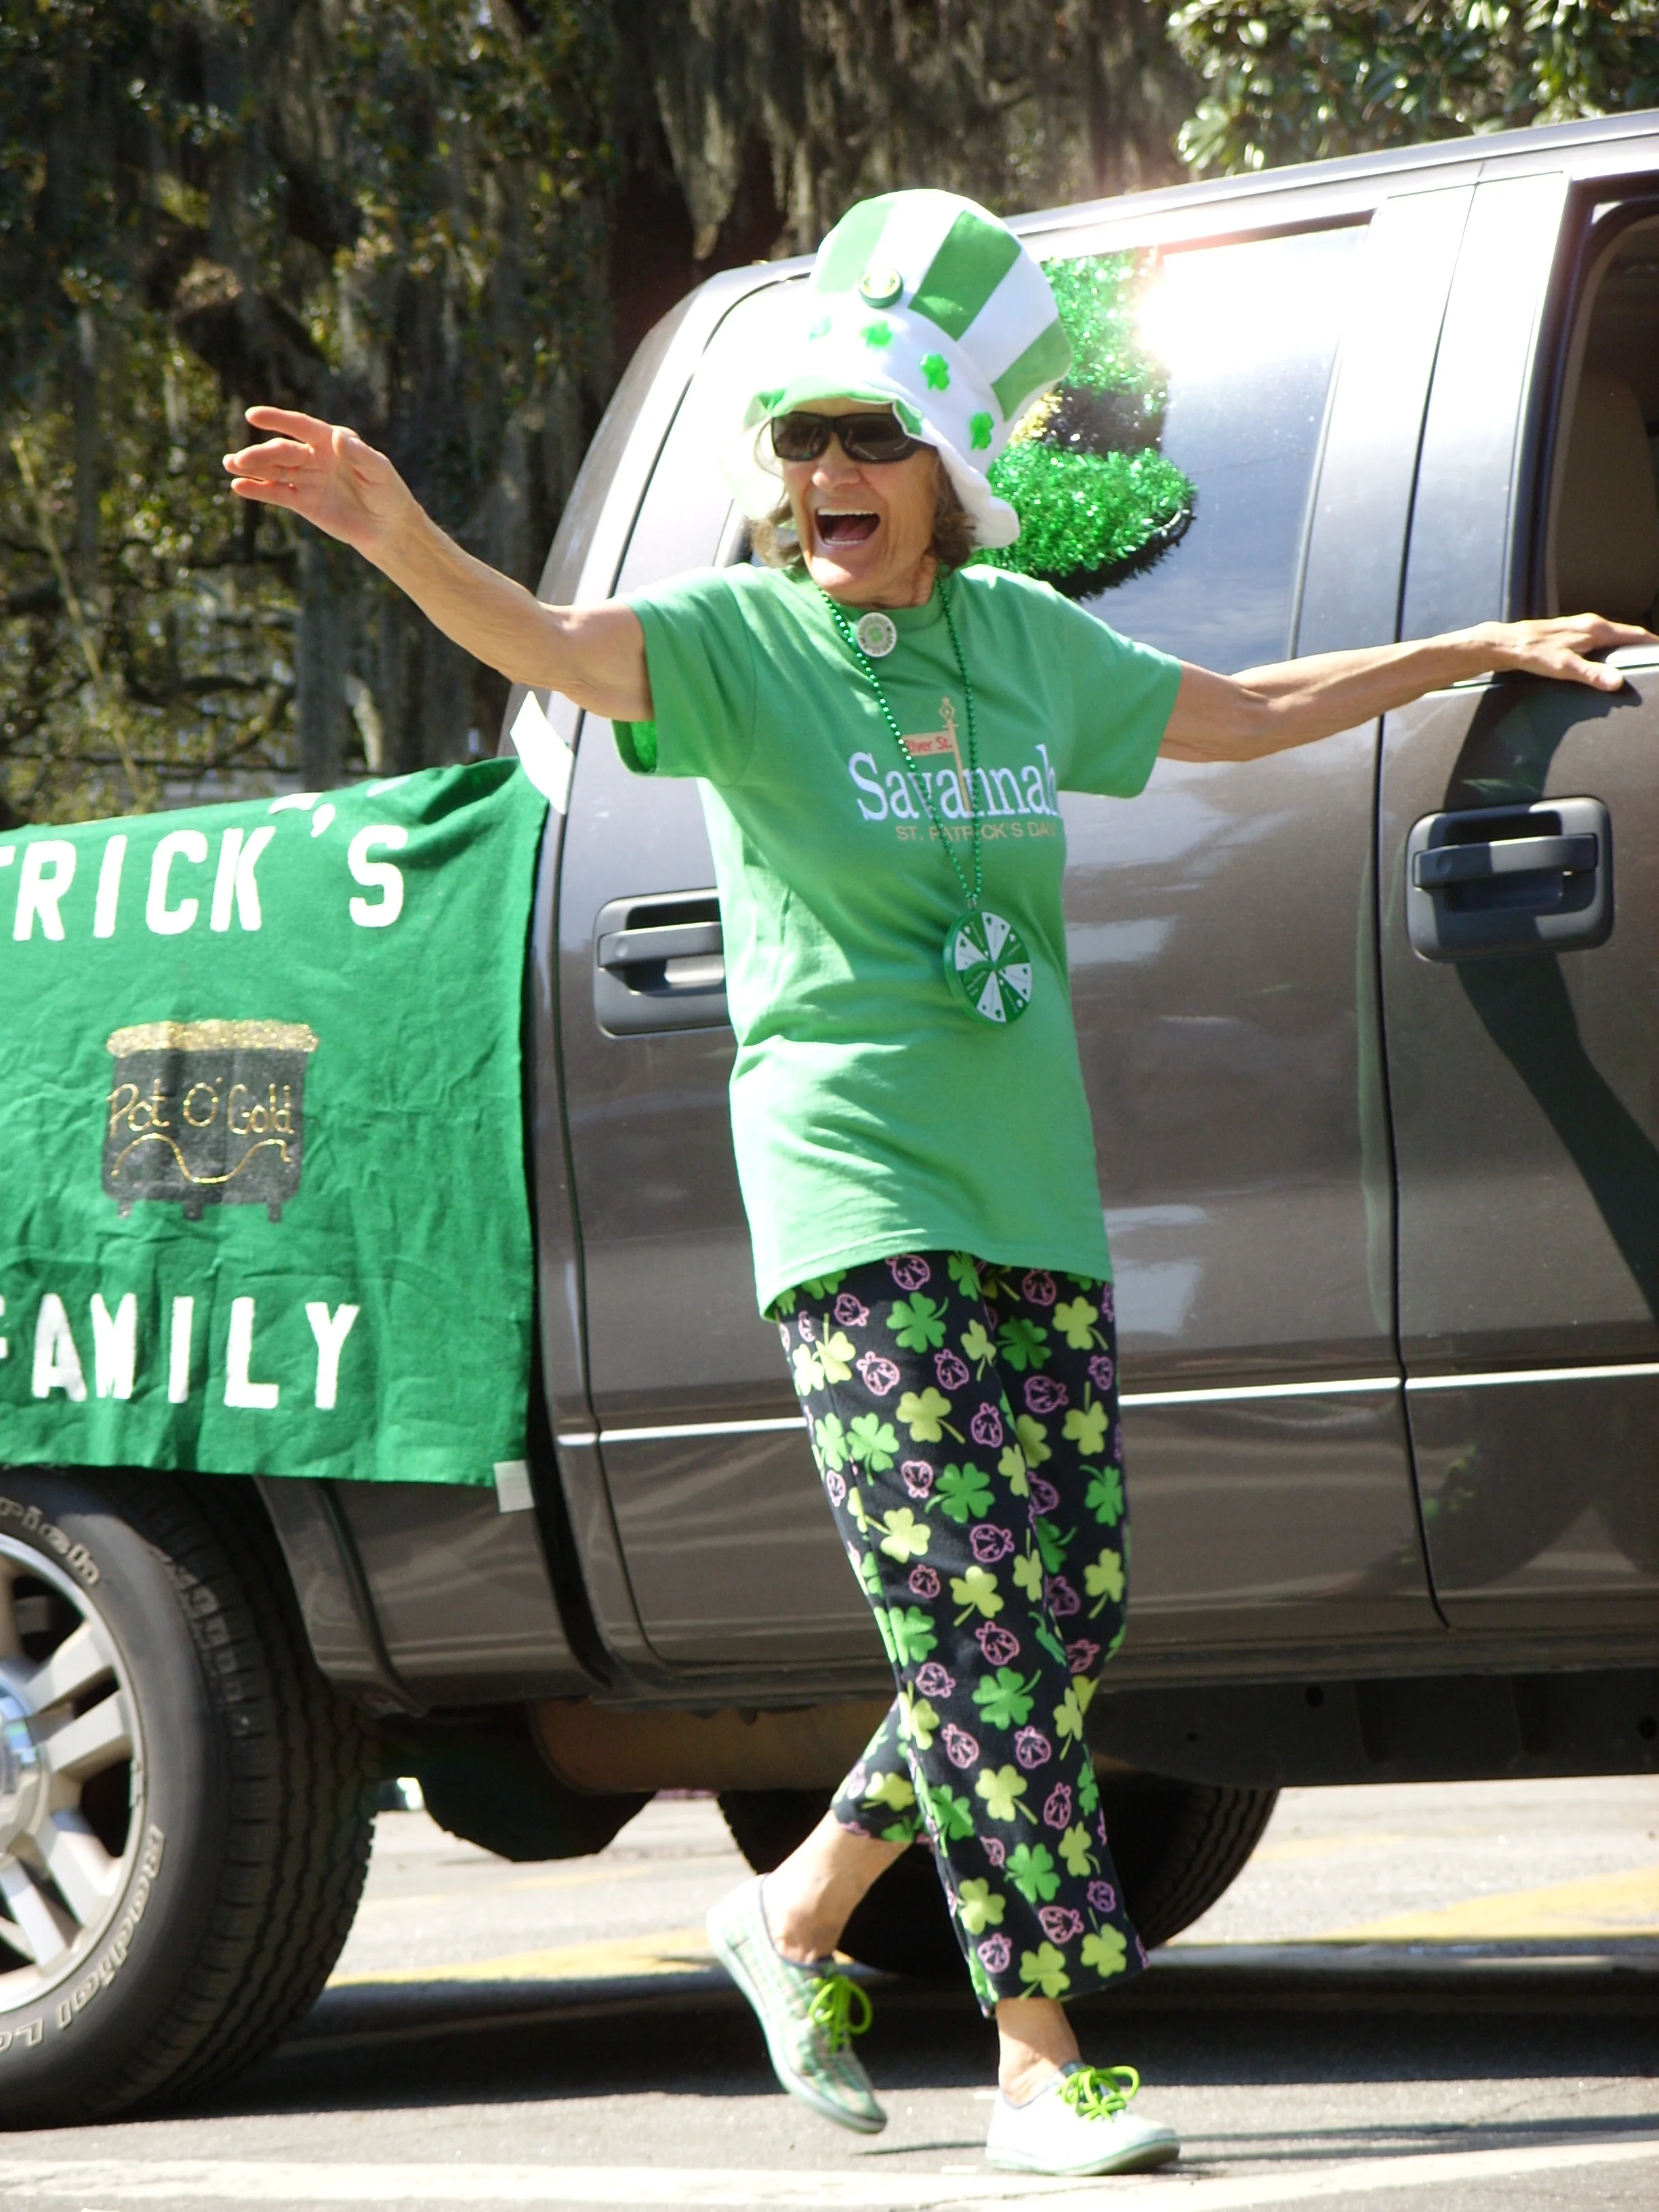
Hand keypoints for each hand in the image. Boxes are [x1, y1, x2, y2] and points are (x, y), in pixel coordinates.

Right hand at [222, 407, 415, 562]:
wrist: (387, 527)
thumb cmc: (388, 492)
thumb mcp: (380, 472)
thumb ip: (359, 455)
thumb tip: (336, 438)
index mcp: (331, 441)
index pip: (300, 426)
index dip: (277, 420)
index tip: (252, 415)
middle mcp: (314, 456)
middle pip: (282, 452)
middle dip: (259, 454)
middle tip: (239, 460)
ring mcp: (306, 478)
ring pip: (274, 470)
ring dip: (251, 468)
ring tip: (229, 465)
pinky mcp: (302, 502)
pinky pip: (277, 493)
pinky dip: (258, 491)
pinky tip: (238, 487)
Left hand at [1477, 612, 1658, 691]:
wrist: (1507, 644)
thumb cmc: (1533, 653)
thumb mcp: (1564, 667)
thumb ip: (1592, 675)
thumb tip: (1617, 682)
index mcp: (1596, 628)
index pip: (1635, 634)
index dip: (1652, 643)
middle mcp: (1591, 624)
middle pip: (1626, 635)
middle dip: (1642, 646)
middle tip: (1653, 661)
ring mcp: (1581, 627)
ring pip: (1613, 637)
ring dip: (1626, 647)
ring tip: (1637, 661)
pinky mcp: (1572, 634)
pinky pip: (1600, 640)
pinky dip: (1610, 649)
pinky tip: (1608, 660)